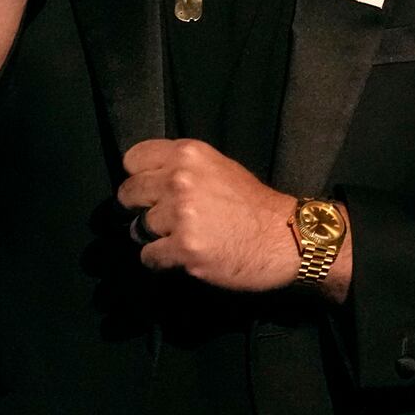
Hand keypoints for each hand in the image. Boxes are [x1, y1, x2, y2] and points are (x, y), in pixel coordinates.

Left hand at [117, 138, 297, 291]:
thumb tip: (147, 177)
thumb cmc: (252, 204)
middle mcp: (180, 179)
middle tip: (160, 218)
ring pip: (138, 228)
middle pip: (129, 193)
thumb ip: (182, 167)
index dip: (138, 176)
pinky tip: (181, 256)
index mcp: (188, 154)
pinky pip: (149, 256)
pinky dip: (160, 260)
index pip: (133, 159)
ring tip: (179, 238)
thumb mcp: (218, 166)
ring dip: (154, 237)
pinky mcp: (185, 248)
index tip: (148, 189)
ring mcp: (181, 215)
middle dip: (139, 208)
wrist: (285, 238)